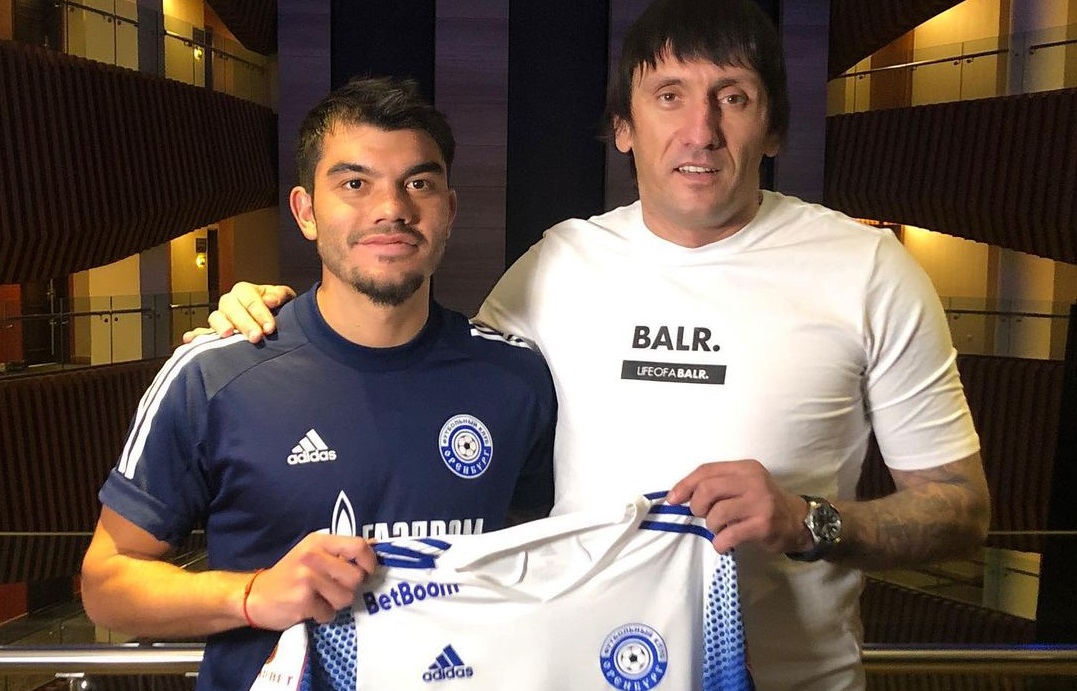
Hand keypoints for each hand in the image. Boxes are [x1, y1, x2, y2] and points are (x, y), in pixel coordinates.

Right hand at [182, 282, 296, 343]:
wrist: (273, 324)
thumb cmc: (278, 309)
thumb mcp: (284, 299)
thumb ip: (279, 295)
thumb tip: (271, 300)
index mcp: (245, 291)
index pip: (249, 298)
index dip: (260, 312)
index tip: (270, 328)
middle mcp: (230, 302)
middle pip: (231, 308)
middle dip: (244, 322)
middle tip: (256, 337)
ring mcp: (221, 317)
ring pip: (215, 318)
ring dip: (220, 326)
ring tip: (227, 334)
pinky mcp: (214, 333)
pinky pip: (202, 332)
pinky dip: (195, 336)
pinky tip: (189, 340)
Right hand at [245, 532, 377, 628]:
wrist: (255, 595)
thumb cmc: (290, 575)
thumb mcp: (313, 554)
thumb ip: (341, 551)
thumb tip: (376, 544)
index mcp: (318, 541)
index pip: (358, 546)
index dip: (369, 562)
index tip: (367, 572)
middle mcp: (313, 556)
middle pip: (356, 577)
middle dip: (350, 588)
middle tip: (335, 590)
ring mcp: (306, 579)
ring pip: (345, 598)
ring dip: (336, 604)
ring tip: (320, 599)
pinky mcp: (302, 601)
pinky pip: (329, 614)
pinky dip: (322, 616)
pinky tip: (309, 609)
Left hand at [667, 460, 808, 554]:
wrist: (797, 521)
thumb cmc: (762, 502)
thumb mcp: (744, 484)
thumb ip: (719, 484)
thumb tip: (681, 496)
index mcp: (744, 468)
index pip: (706, 470)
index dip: (685, 485)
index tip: (673, 499)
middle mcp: (753, 481)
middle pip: (708, 489)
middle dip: (697, 506)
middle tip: (702, 515)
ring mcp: (759, 503)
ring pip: (716, 513)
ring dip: (711, 526)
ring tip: (718, 529)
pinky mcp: (762, 525)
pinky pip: (729, 535)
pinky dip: (719, 542)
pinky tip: (723, 543)